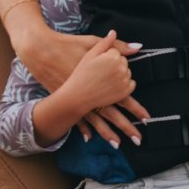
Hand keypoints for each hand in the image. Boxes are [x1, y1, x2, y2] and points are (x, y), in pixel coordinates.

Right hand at [20, 27, 146, 145]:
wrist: (42, 51)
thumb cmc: (69, 45)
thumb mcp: (94, 43)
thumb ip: (118, 47)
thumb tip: (138, 47)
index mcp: (102, 79)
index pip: (123, 97)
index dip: (136, 108)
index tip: (146, 119)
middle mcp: (92, 92)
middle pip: (113, 113)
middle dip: (126, 127)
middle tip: (138, 140)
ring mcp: (79, 97)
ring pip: (96, 119)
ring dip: (108, 133)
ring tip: (118, 144)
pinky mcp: (67, 98)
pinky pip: (77, 116)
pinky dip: (84, 128)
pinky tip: (90, 138)